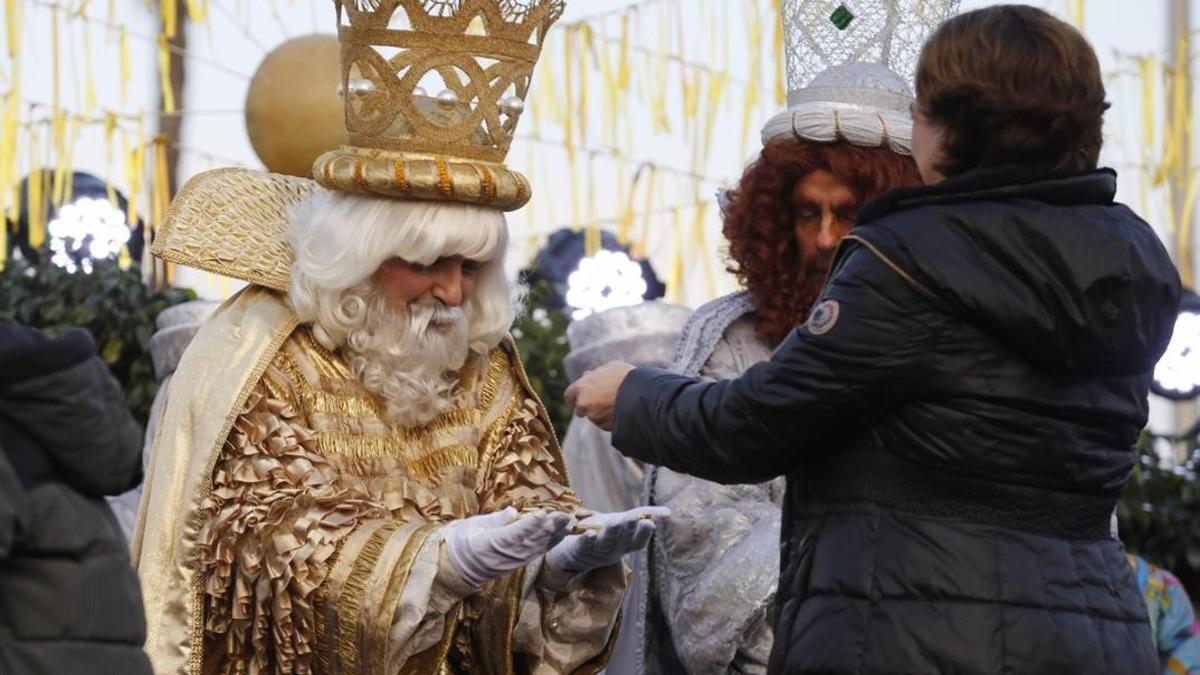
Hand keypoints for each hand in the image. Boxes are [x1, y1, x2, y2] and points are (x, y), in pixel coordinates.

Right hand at [444, 507, 571, 586]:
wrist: (456, 568)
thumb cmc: (461, 542)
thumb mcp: (472, 526)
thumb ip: (495, 520)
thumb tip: (513, 512)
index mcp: (492, 543)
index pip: (516, 533)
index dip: (532, 524)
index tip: (545, 513)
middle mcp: (506, 555)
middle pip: (532, 540)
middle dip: (550, 528)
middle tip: (565, 515)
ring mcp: (514, 561)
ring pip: (537, 547)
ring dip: (555, 535)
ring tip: (568, 522)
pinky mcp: (518, 563)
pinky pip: (536, 553)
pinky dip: (550, 543)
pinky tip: (561, 535)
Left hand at [545, 506, 670, 573]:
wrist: (574, 552)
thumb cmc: (603, 534)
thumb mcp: (623, 524)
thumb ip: (643, 516)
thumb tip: (669, 513)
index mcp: (624, 545)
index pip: (637, 542)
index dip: (643, 534)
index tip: (650, 523)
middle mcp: (613, 550)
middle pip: (622, 541)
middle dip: (628, 529)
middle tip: (633, 518)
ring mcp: (596, 551)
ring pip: (605, 543)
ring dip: (611, 532)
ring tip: (616, 521)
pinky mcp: (578, 549)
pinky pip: (584, 546)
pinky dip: (587, 540)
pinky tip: (590, 533)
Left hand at [564, 361, 635, 430]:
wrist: (643, 394)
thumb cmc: (626, 377)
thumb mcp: (610, 368)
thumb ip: (595, 373)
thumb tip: (585, 375)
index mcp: (581, 387)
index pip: (569, 397)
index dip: (577, 397)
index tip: (584, 396)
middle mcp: (584, 404)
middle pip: (581, 410)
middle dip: (589, 407)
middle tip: (603, 400)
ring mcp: (594, 417)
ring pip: (594, 418)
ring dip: (601, 413)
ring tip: (618, 403)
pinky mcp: (605, 427)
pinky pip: (605, 425)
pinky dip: (611, 420)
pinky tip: (622, 411)